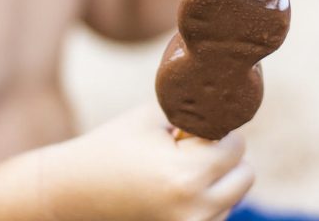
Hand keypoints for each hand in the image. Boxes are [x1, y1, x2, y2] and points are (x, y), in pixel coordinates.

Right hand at [39, 104, 253, 220]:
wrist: (73, 191)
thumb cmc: (113, 146)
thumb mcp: (154, 117)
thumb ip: (197, 111)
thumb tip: (232, 108)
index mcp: (187, 176)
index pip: (236, 145)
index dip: (213, 131)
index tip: (185, 131)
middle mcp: (195, 211)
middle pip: (245, 175)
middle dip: (222, 156)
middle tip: (184, 150)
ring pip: (234, 196)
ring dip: (216, 179)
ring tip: (172, 171)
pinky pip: (218, 214)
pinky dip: (206, 199)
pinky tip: (173, 188)